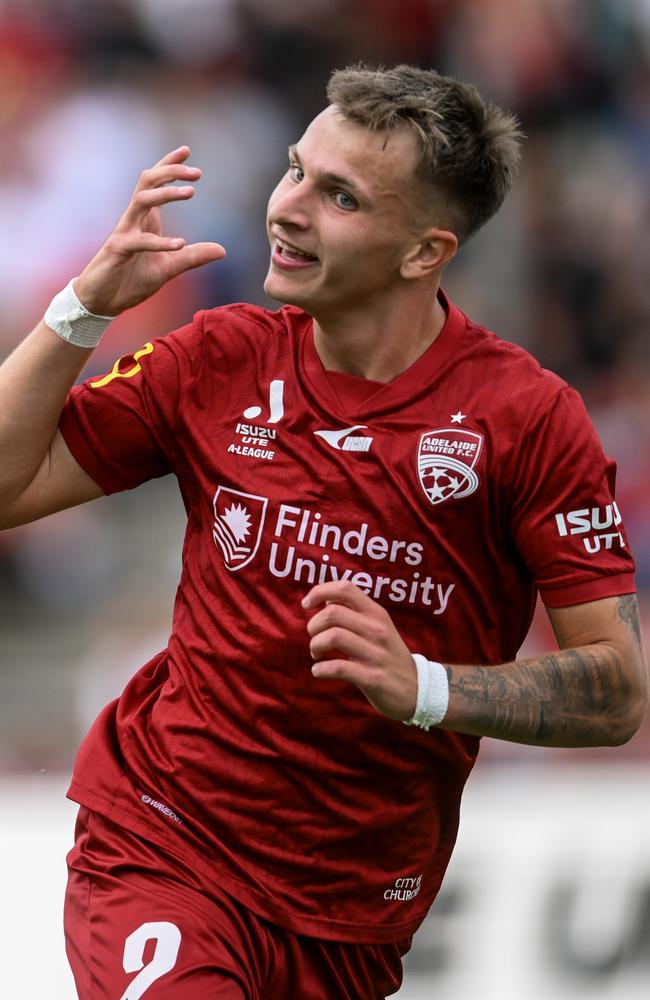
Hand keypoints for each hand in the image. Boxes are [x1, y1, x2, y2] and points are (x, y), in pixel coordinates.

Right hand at [73, 146, 225, 315]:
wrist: (102, 302)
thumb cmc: (130, 281)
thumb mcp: (169, 268)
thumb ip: (193, 257)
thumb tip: (222, 250)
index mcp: (146, 221)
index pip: (155, 185)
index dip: (169, 166)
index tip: (187, 150)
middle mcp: (134, 221)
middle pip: (148, 182)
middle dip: (171, 172)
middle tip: (197, 172)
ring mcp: (124, 233)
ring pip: (142, 201)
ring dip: (166, 194)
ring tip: (191, 192)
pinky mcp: (118, 251)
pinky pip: (139, 241)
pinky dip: (160, 242)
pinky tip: (180, 243)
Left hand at [302, 580, 417, 720]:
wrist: (419, 689)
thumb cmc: (390, 656)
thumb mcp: (378, 627)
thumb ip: (354, 612)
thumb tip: (325, 598)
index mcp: (376, 613)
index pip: (345, 588)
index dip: (319, 591)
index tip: (306, 605)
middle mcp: (377, 629)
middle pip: (333, 613)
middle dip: (313, 625)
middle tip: (314, 637)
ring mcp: (376, 654)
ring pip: (333, 637)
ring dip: (315, 645)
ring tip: (317, 654)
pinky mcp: (372, 678)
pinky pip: (338, 668)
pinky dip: (320, 669)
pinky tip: (319, 671)